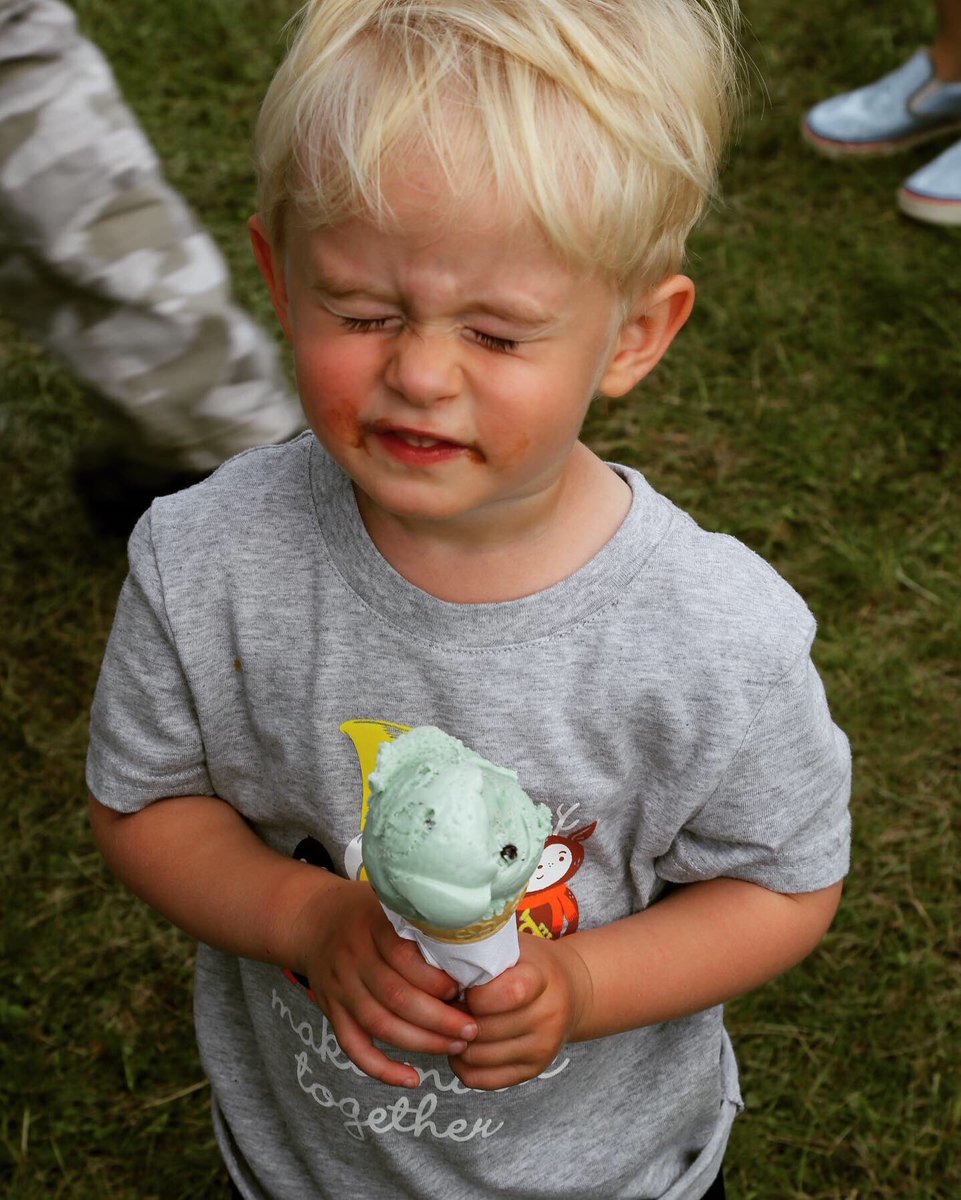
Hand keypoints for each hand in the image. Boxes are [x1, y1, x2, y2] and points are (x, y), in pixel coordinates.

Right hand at [291, 879, 478, 1087]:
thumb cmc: (369, 914)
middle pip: (395, 996)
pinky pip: (354, 1047)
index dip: (435, 979)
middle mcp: (353, 957)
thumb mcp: (392, 903)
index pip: (403, 957)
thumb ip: (424, 923)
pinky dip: (382, 1069)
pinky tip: (412, 1079)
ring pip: (379, 1024)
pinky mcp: (332, 1012)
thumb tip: (474, 951)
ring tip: (456, 1046)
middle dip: (438, 1019)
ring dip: (421, 1043)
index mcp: (372, 926)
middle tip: (471, 1028)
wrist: (315, 921)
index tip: (464, 989)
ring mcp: (340, 988)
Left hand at [448, 935, 592, 1089]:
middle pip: (486, 1030)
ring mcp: (543, 1047)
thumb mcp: (512, 945)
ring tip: (451, 1023)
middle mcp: (548, 1016)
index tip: (463, 986)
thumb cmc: (528, 962)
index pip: (506, 994)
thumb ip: (483, 953)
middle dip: (456, 1018)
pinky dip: (461, 1065)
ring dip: (455, 1042)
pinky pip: (483, 1079)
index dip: (475, 994)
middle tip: (446, 1006)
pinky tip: (460, 1044)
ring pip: (478, 1058)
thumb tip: (438, 967)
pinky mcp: (533, 1070)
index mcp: (542, 978)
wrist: (571, 990)